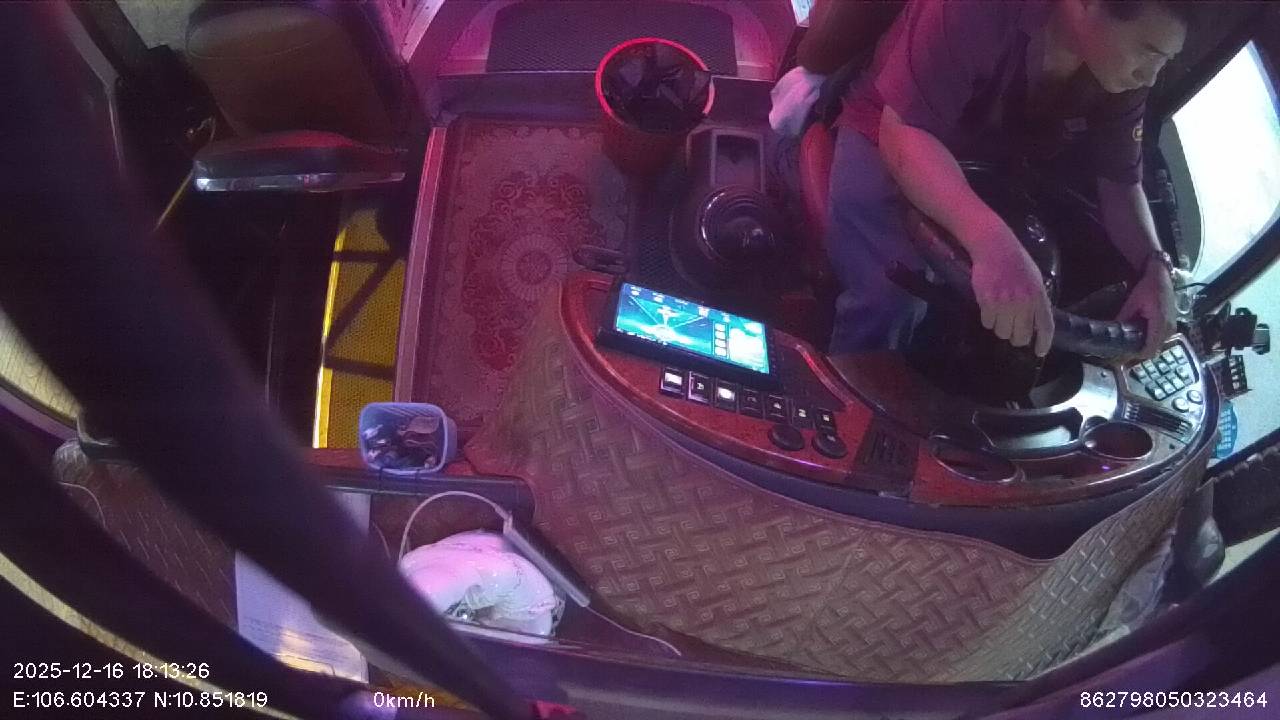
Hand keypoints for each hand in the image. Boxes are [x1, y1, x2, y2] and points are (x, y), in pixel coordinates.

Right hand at [968, 230, 1054, 356]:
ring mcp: (1005, 303)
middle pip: (1021, 336)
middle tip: (1012, 332)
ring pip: (1002, 332)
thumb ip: (1036, 301)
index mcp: (1039, 297)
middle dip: (1016, 338)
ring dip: (1000, 327)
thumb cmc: (1017, 262)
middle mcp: (1024, 303)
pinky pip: (987, 323)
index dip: (1043, 342)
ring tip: (999, 315)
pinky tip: (989, 308)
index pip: (1045, 327)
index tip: (1039, 351)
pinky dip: (988, 319)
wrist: (995, 247)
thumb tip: (1035, 323)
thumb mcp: (1035, 280)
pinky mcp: (987, 301)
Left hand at [1117, 257, 1177, 358]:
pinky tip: (1137, 336)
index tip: (1120, 357)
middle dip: (1137, 353)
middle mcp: (1169, 329)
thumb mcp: (1132, 302)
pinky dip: (1149, 340)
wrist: (1161, 276)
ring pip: (1157, 345)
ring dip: (1143, 347)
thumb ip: (1124, 317)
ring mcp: (1172, 327)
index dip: (1135, 356)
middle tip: (1120, 352)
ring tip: (1127, 344)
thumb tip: (1110, 332)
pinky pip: (1160, 339)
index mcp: (1160, 324)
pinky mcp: (1171, 325)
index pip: (1149, 349)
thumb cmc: (1147, 288)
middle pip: (1153, 350)